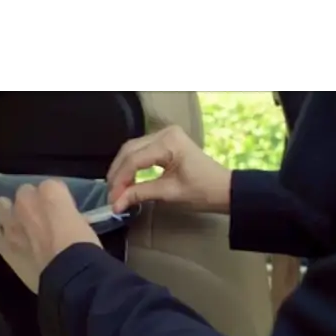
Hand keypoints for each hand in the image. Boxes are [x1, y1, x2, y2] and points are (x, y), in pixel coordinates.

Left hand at [0, 179, 100, 292]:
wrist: (70, 276)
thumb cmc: (84, 249)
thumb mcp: (84, 223)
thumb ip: (69, 215)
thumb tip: (66, 221)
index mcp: (50, 192)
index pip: (51, 186)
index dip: (56, 200)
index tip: (61, 212)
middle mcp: (26, 201)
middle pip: (24, 192)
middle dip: (32, 204)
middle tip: (42, 220)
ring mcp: (10, 221)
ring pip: (1, 205)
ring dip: (9, 212)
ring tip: (19, 226)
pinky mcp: (2, 243)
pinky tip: (8, 240)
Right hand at [107, 124, 231, 214]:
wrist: (224, 189)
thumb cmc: (202, 191)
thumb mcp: (169, 194)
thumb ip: (140, 194)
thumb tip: (116, 203)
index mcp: (169, 142)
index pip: (134, 160)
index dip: (120, 181)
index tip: (112, 199)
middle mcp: (165, 133)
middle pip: (129, 151)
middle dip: (118, 174)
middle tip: (111, 195)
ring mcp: (166, 135)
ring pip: (132, 149)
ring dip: (122, 169)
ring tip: (117, 189)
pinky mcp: (166, 141)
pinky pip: (141, 150)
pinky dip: (132, 165)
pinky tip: (127, 180)